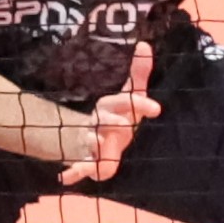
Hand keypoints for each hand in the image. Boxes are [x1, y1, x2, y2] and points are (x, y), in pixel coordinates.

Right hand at [62, 41, 158, 186]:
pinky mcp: (87, 160)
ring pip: (91, 140)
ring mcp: (91, 140)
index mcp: (111, 107)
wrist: (96, 140)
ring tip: (98, 143)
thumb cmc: (119, 116)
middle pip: (104, 118)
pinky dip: (72, 172)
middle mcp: (99, 122)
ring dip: (94, 142)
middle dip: (112, 120)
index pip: (125, 100)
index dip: (140, 103)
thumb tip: (145, 44)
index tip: (158, 109)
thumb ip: (139, 74)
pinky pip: (78, 166)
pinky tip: (65, 178)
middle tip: (124, 123)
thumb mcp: (132, 97)